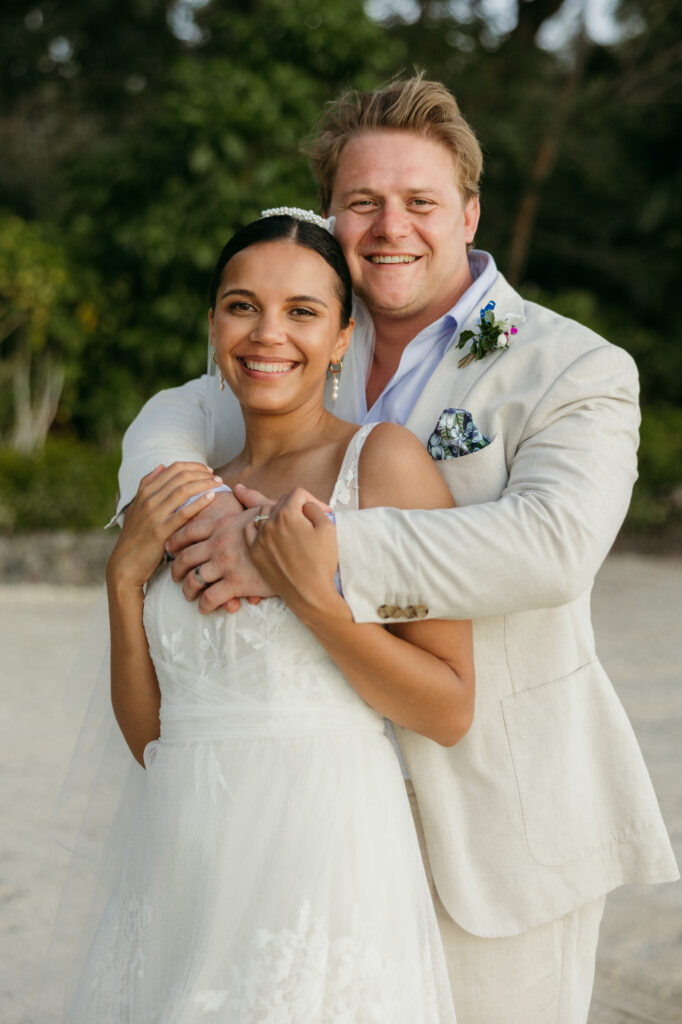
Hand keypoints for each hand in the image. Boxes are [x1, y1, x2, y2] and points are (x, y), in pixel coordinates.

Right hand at [107, 462, 219, 589]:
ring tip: (219, 483)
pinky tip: (212, 497)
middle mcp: (149, 500)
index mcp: (145, 492)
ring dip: (204, 483)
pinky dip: (199, 502)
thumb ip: (147, 485)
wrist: (125, 563)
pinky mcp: (161, 531)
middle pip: (180, 477)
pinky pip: (184, 513)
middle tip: (217, 477)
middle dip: (202, 473)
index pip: (173, 468)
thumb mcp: (135, 507)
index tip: (207, 470)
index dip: (194, 466)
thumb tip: (161, 466)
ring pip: (183, 490)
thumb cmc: (134, 535)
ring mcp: (154, 515)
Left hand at [167, 490, 275, 613]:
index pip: (189, 531)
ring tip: (189, 596)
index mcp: (223, 525)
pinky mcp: (236, 584)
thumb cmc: (286, 526)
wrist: (300, 546)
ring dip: (187, 591)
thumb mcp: (267, 507)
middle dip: (175, 570)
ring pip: (193, 581)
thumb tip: (239, 488)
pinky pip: (210, 598)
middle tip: (175, 577)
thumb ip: (250, 498)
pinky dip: (205, 605)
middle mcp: (219, 544)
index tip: (168, 548)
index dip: (175, 540)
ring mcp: (225, 565)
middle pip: (184, 558)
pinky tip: (206, 608)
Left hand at [246, 487, 342, 623]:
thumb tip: (305, 505)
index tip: (321, 511)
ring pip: (264, 514)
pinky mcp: (255, 553)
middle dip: (295, 507)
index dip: (312, 499)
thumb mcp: (327, 528)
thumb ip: (315, 508)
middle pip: (281, 502)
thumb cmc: (321, 561)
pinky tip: (268, 531)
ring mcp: (259, 539)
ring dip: (277, 515)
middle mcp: (269, 523)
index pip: (298, 493)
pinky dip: (259, 527)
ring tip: (290, 526)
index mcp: (287, 514)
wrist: (309, 593)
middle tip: (308, 520)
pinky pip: (251, 531)